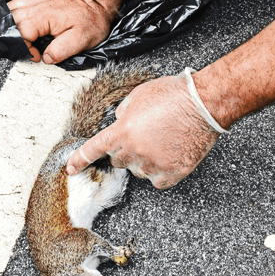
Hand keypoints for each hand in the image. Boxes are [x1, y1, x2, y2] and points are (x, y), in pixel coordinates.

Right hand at [7, 0, 114, 63]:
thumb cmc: (92, 19)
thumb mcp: (81, 41)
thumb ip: (61, 51)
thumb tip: (46, 58)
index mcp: (43, 17)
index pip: (19, 34)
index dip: (25, 48)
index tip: (37, 55)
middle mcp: (36, 5)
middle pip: (10, 20)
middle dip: (13, 37)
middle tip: (27, 47)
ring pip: (10, 8)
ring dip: (11, 23)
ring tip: (22, 36)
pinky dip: (15, 9)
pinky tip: (23, 18)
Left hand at [65, 72, 220, 188]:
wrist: (204, 104)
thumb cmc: (172, 95)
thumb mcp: (138, 96)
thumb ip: (123, 113)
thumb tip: (120, 123)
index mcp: (122, 132)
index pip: (93, 149)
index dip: (80, 160)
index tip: (71, 168)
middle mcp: (133, 152)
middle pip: (118, 160)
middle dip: (126, 149)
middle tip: (144, 135)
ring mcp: (153, 165)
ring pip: (139, 170)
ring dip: (144, 160)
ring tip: (163, 140)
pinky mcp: (171, 174)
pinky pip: (157, 180)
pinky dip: (161, 171)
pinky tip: (170, 154)